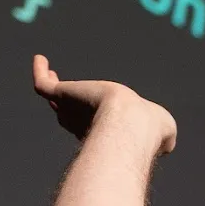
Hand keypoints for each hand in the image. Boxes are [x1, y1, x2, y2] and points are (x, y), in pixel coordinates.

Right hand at [32, 55, 176, 154]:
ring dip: (53, 86)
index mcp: (109, 132)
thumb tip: (166, 147)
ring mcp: (73, 108)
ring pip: (57, 99)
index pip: (95, 126)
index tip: (93, 108)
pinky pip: (42, 85)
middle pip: (70, 113)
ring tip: (48, 72)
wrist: (131, 122)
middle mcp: (87, 122)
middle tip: (60, 92)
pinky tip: (40, 58)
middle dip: (67, 104)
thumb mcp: (164, 131)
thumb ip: (164, 137)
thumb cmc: (149, 130)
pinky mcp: (63, 94)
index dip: (92, 119)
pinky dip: (39, 72)